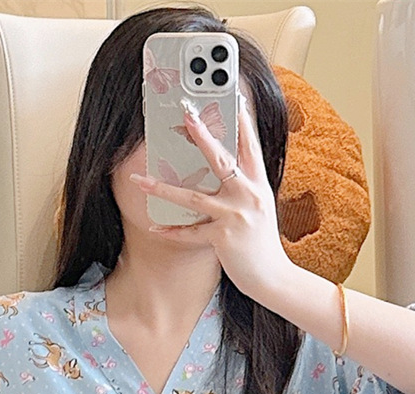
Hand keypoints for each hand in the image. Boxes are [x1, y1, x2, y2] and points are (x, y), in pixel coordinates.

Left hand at [129, 97, 294, 301]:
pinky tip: (153, 228)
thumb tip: (224, 168)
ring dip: (163, 188)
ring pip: (193, 197)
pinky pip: (190, 233)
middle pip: (221, 159)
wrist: (273, 277)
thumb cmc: (262, 243)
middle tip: (185, 114)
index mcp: (258, 183)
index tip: (232, 96)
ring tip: (140, 179)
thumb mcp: (259, 208)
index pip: (249, 145)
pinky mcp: (224, 237)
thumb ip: (244, 187)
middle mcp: (248, 195)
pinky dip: (171, 231)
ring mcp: (235, 215)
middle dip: (202, 135)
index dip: (241, 120)